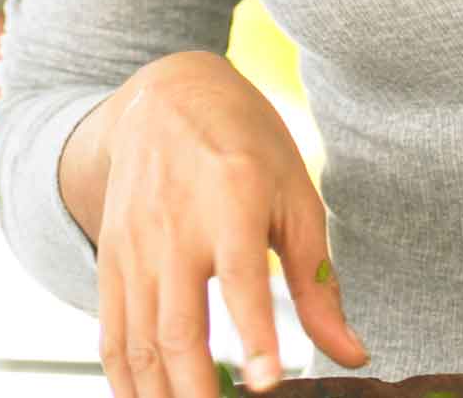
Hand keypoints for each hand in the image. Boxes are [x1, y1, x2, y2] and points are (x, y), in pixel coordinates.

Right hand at [79, 51, 367, 397]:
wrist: (163, 95)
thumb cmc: (243, 142)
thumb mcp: (296, 195)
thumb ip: (318, 282)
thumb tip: (352, 355)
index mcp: (231, 198)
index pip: (241, 277)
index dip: (254, 334)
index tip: (266, 384)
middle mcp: (173, 225)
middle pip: (177, 326)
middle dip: (197, 392)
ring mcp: (133, 245)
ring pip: (139, 340)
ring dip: (159, 396)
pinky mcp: (110, 258)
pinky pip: (111, 332)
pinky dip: (124, 379)